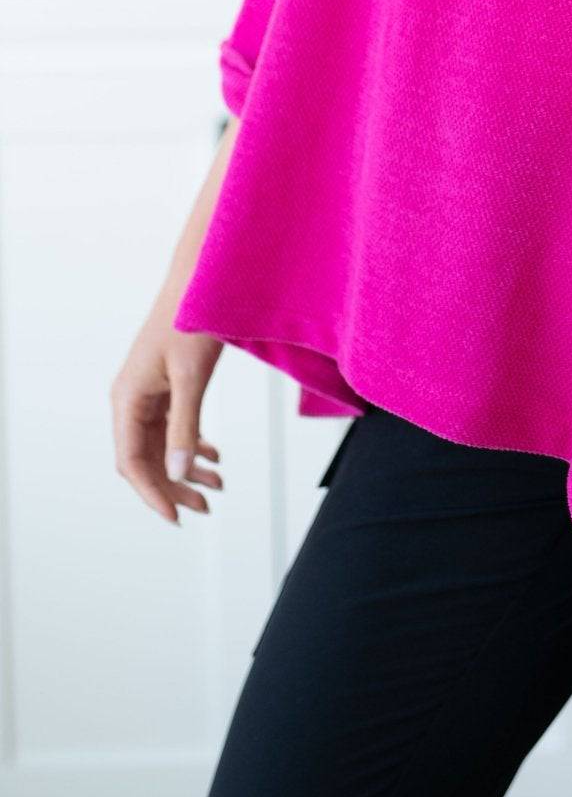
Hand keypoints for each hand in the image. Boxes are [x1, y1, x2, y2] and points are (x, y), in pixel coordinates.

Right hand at [110, 297, 225, 524]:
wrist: (202, 278)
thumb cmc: (192, 320)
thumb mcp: (191, 378)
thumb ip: (185, 427)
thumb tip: (180, 473)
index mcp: (128, 398)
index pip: (133, 461)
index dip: (154, 493)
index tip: (177, 517)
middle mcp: (131, 399)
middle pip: (147, 458)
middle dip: (174, 485)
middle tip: (206, 506)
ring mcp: (148, 392)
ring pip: (162, 444)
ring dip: (186, 467)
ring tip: (217, 485)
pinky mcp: (165, 384)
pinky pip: (173, 426)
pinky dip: (193, 444)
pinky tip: (213, 457)